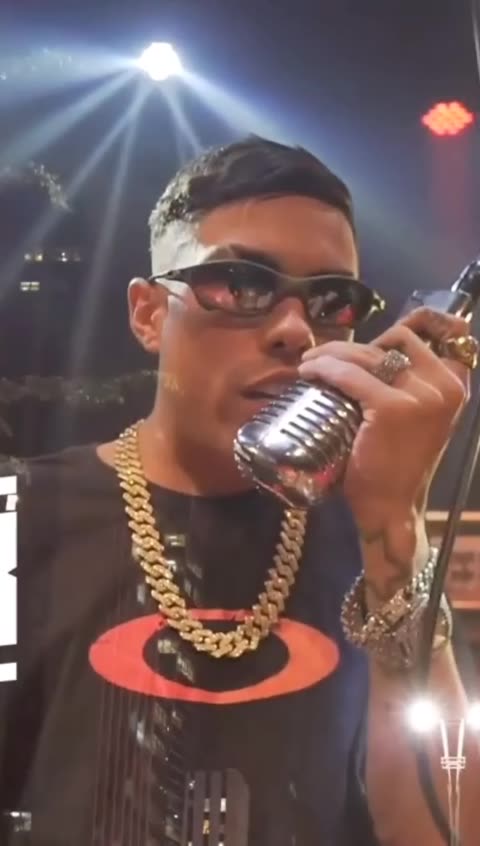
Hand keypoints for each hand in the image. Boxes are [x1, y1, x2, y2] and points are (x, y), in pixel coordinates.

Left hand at [298, 308, 470, 532]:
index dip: (414, 320)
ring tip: (310, 364)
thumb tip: (378, 351)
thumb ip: (412, 386)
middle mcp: (445, 386)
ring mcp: (421, 396)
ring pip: (368, 353)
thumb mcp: (418, 418)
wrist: (392, 507)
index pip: (444, 332)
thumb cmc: (397, 464)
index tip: (379, 332)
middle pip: (396, 339)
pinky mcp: (392, 408)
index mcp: (455, 385)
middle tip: (329, 358)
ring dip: (332, 353)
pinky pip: (349, 375)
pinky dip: (324, 369)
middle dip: (357, 343)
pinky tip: (308, 373)